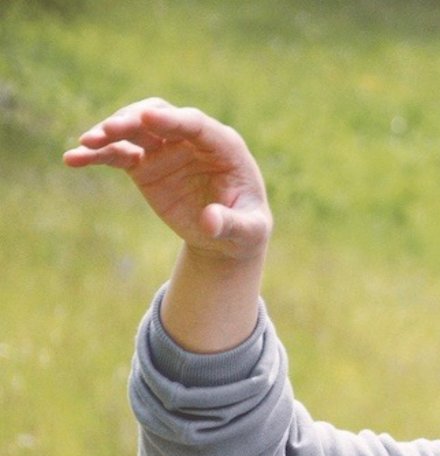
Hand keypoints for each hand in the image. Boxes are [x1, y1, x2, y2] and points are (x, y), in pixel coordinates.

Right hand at [64, 98, 271, 262]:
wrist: (227, 236)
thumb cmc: (245, 229)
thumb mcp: (247, 232)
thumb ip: (231, 224)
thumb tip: (209, 220)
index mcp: (224, 146)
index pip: (196, 124)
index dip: (173, 120)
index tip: (148, 116)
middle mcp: (192, 141)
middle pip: (159, 117)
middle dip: (135, 120)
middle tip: (110, 130)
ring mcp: (166, 150)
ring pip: (135, 130)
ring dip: (110, 132)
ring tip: (87, 142)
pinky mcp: (145, 165)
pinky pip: (117, 154)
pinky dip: (97, 155)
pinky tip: (73, 159)